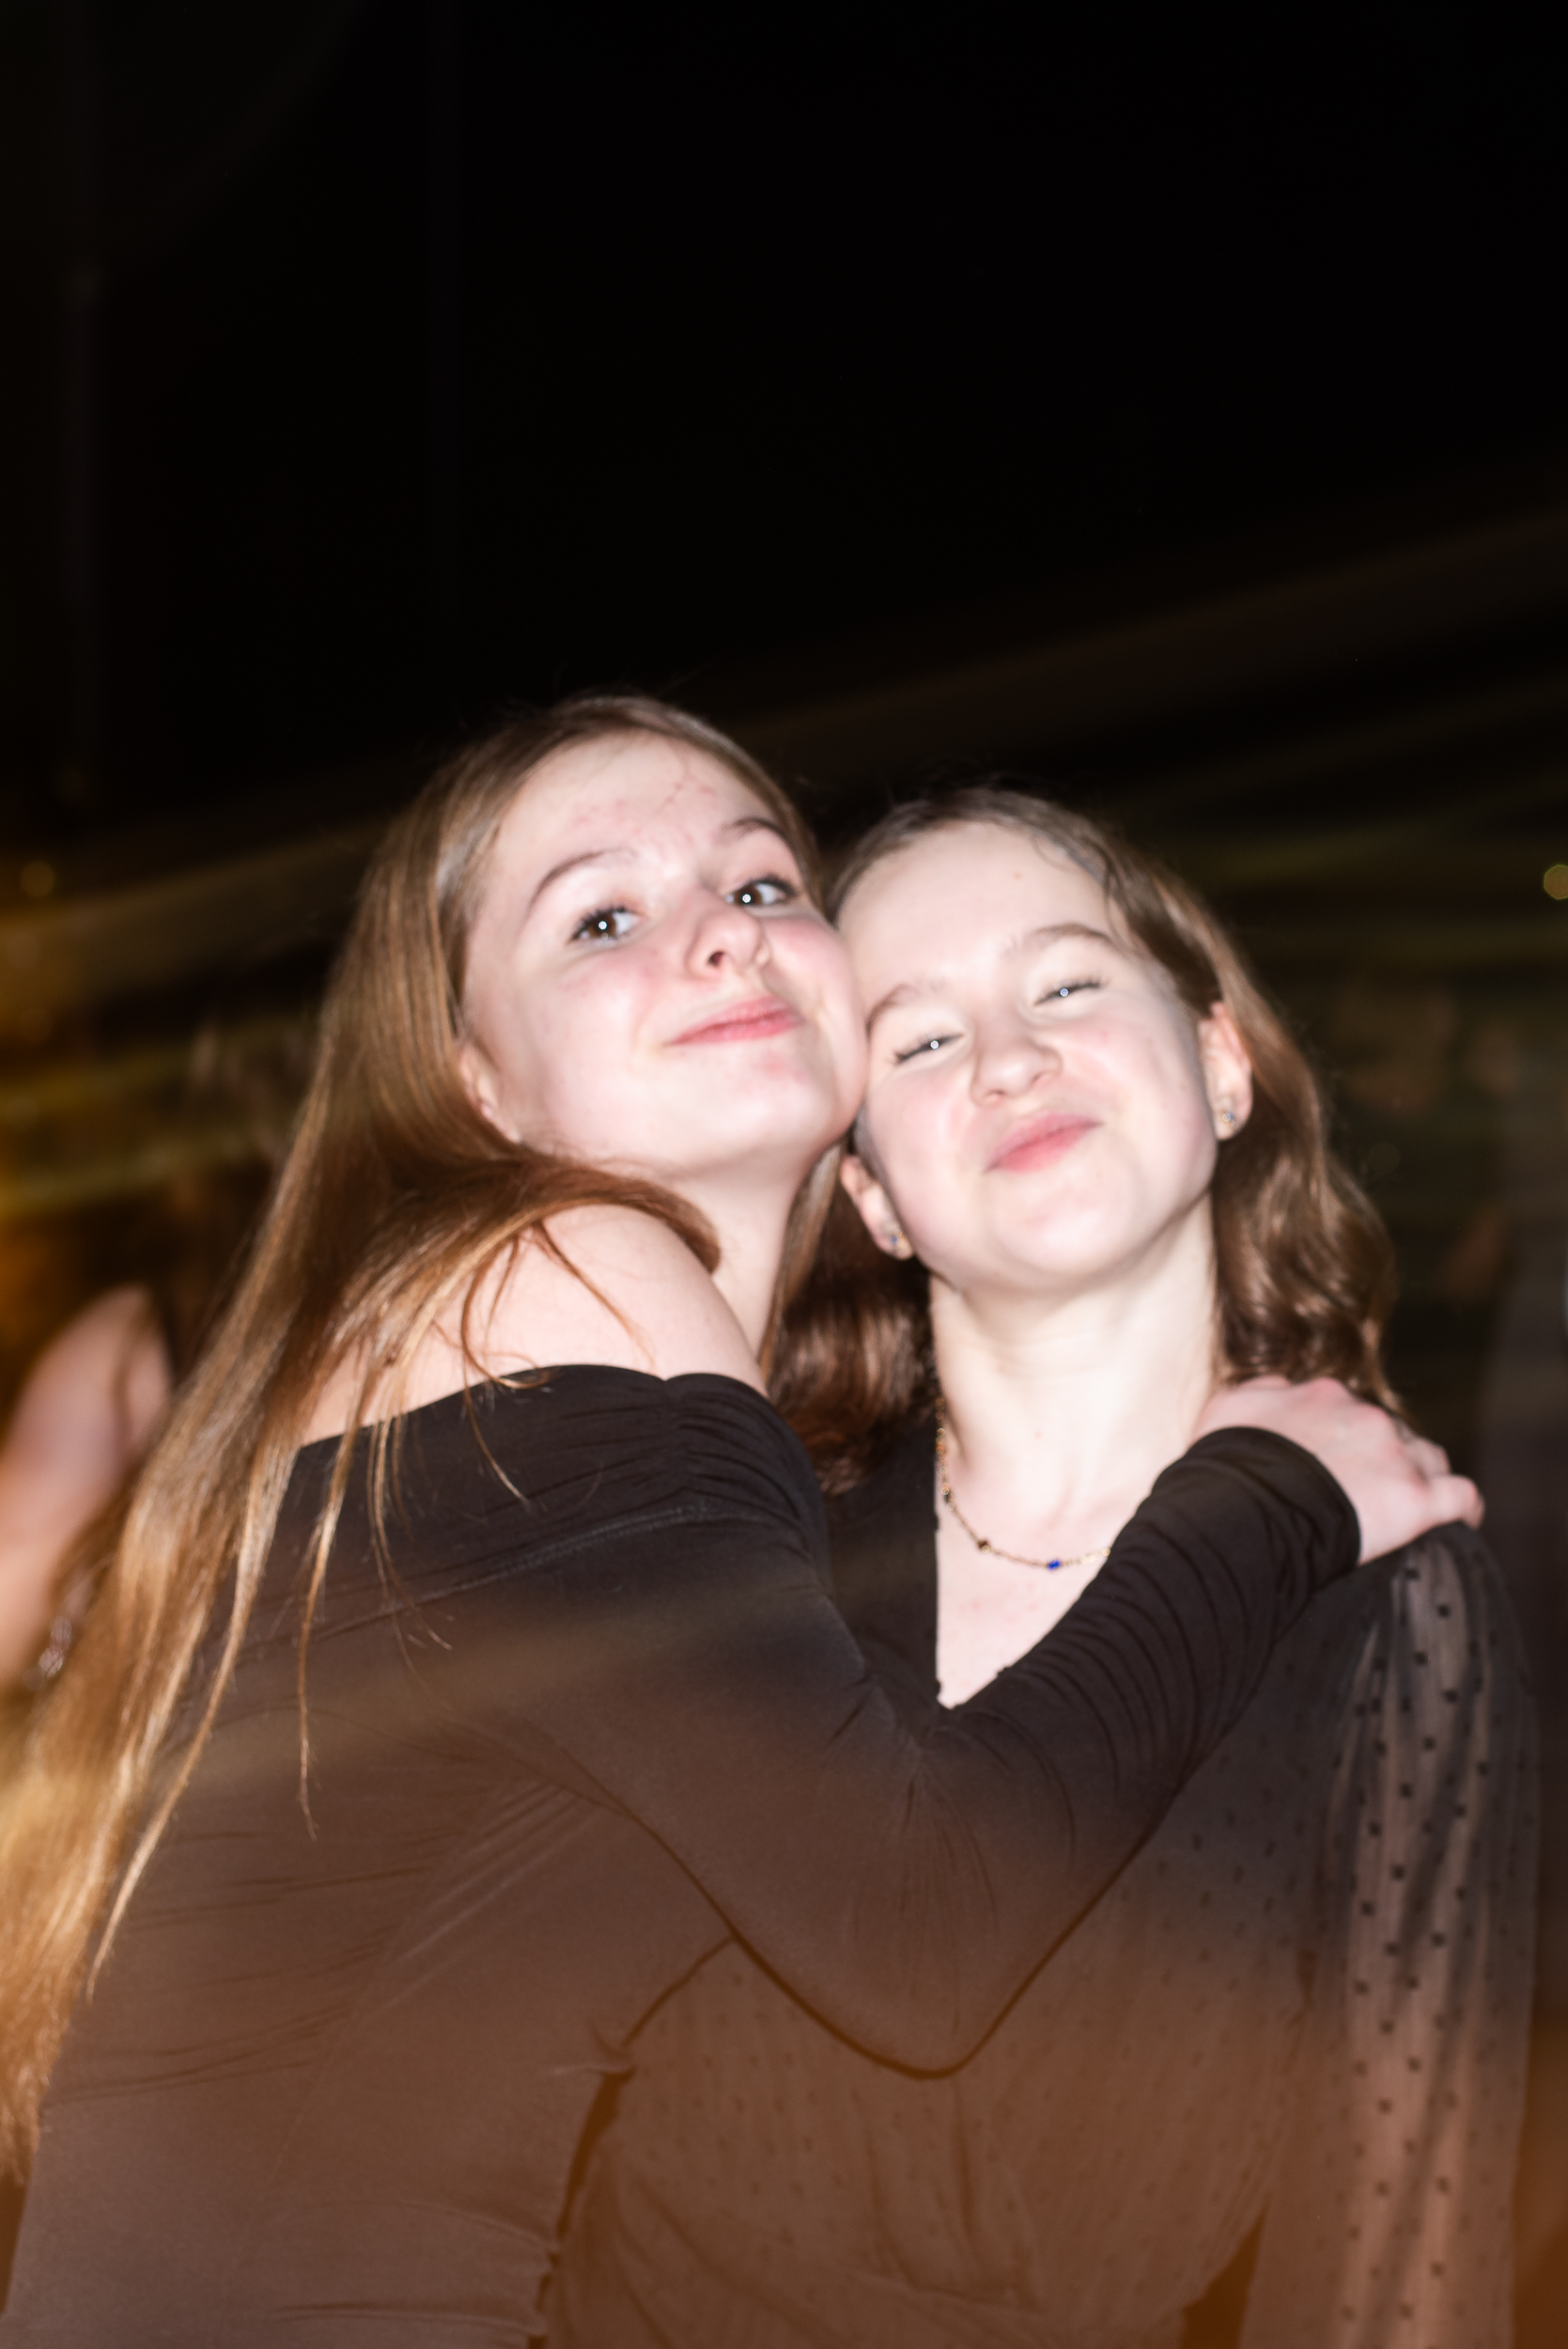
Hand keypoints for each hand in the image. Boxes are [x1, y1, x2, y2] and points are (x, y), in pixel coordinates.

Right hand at [1196, 1376, 1482, 1563]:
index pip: (1348, 1409)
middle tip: (1362, 1493)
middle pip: (1391, 1432)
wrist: (1243, 1510)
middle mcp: (1366, 1416)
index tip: (1332, 1464)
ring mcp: (1396, 1457)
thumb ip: (1261, 1392)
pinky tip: (1460, 1521)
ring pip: (1429, 1458)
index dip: (1344, 1438)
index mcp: (1323, 1396)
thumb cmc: (1226, 1466)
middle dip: (1383, 1457)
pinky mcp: (1417, 1500)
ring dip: (1422, 1476)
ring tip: (1409, 1505)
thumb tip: (1280, 1387)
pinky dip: (1464, 1509)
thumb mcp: (1226, 1408)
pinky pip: (1462, 1496)